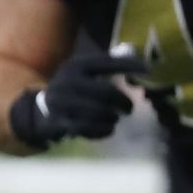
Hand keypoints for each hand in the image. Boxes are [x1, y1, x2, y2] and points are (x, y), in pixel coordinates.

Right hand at [10, 48, 149, 146]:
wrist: (42, 109)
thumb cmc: (73, 89)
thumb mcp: (84, 72)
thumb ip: (108, 68)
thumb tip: (140, 65)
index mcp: (76, 65)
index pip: (107, 62)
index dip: (129, 65)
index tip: (149, 70)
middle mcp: (68, 81)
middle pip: (106, 92)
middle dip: (123, 102)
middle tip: (129, 108)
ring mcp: (62, 103)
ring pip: (99, 112)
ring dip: (113, 117)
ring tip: (115, 118)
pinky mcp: (61, 122)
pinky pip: (89, 129)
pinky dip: (104, 130)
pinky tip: (108, 128)